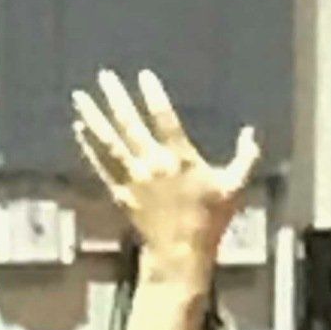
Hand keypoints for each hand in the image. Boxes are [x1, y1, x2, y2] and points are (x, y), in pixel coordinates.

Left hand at [72, 68, 261, 277]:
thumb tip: (251, 132)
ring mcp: (134, 178)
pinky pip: (102, 165)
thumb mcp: (234, 188)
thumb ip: (245, 158)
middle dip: (116, 97)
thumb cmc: (210, 221)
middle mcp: (153, 164)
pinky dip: (89, 146)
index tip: (143, 75)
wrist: (181, 254)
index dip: (154, 95)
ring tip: (79, 95)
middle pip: (130, 124)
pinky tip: (80, 128)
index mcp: (180, 159)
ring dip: (94, 116)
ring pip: (109, 141)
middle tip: (104, 75)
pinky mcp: (122, 192)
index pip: (165, 118)